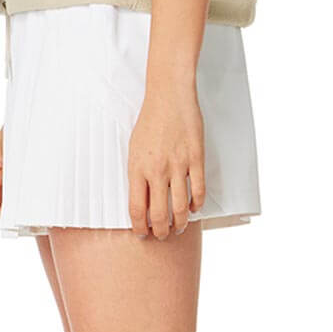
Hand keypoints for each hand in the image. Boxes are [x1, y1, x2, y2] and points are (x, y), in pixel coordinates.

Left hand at [128, 84, 205, 239]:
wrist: (169, 96)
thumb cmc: (150, 122)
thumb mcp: (134, 149)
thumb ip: (137, 175)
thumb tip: (142, 201)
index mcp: (137, 168)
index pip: (136, 209)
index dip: (139, 227)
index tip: (141, 234)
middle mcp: (157, 170)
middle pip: (159, 215)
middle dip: (160, 232)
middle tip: (161, 236)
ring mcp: (178, 165)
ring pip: (179, 208)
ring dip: (179, 224)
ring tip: (178, 228)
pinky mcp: (196, 159)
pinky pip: (198, 191)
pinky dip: (196, 205)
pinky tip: (192, 208)